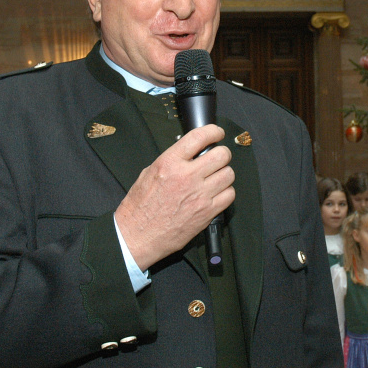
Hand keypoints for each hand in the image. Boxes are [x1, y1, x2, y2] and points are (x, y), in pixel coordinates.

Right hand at [115, 125, 234, 269]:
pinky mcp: (207, 212)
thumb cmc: (139, 206)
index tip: (217, 133)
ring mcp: (199, 195)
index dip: (213, 131)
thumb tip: (190, 152)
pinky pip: (229, 195)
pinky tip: (216, 194)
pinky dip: (226, 193)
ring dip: (224, 174)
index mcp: (169, 163)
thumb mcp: (149, 173)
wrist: (137, 236)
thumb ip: (171, 160)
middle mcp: (187, 176)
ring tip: (215, 178)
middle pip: (221, 155)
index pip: (199, 137)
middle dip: (222, 154)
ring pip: (229, 174)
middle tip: (217, 158)